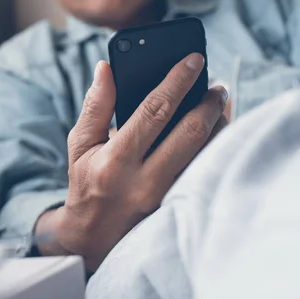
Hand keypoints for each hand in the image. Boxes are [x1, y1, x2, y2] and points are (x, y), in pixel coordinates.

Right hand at [36, 54, 227, 271]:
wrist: (92, 238)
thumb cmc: (86, 184)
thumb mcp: (80, 145)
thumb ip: (95, 106)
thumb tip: (106, 68)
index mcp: (115, 161)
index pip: (154, 111)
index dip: (177, 81)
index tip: (195, 60)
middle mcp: (143, 181)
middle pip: (190, 133)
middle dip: (209, 102)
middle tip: (217, 85)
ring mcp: (165, 199)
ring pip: (206, 153)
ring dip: (218, 124)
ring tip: (219, 105)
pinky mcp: (178, 208)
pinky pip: (205, 171)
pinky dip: (216, 146)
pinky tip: (216, 132)